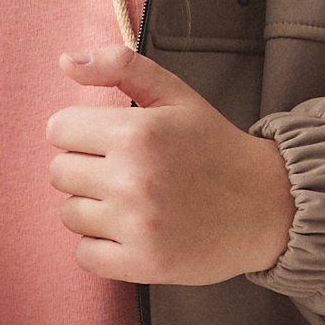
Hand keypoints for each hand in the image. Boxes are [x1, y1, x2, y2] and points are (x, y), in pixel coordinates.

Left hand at [45, 47, 294, 286]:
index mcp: (136, 133)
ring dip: (93, 209)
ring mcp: (135, 225)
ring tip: (132, 203)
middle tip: (125, 172)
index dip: (79, 132)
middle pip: (59, 172)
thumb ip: (120, 67)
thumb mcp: (175, 95)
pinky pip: (84, 254)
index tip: (107, 141)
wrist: (266, 205)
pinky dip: (100, 246)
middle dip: (85, 169)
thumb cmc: (214, 147)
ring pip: (69, 214)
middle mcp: (132, 179)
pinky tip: (130, 233)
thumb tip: (64, 61)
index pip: (58, 130)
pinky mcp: (141, 264)